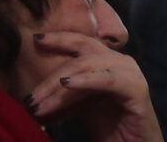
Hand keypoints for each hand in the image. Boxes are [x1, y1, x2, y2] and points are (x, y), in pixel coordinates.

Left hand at [26, 33, 162, 141]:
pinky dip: (86, 79)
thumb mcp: (81, 107)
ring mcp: (130, 74)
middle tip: (29, 97)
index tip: (35, 40)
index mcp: (108, 63)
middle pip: (83, 51)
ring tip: (38, 103)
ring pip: (90, 64)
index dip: (60, 38)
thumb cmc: (109, 128)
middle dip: (52, 71)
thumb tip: (33, 96)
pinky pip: (108, 79)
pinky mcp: (137, 89)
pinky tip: (68, 84)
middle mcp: (120, 63)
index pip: (82, 43)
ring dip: (59, 83)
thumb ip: (64, 96)